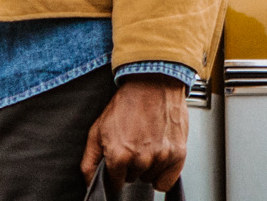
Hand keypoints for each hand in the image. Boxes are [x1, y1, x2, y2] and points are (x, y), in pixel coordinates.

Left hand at [80, 74, 188, 191]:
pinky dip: (162, 173)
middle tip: (132, 143)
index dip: (114, 172)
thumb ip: (90, 159)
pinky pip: (166, 182)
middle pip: (132, 179)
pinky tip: (158, 154)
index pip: (114, 183)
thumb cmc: (126, 103)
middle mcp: (141, 159)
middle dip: (130, 166)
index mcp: (119, 154)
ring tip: (146, 143)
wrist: (153, 83)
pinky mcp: (178, 155)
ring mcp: (161, 158)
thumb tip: (88, 182)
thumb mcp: (98, 128)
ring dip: (147, 167)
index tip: (117, 161)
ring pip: (149, 178)